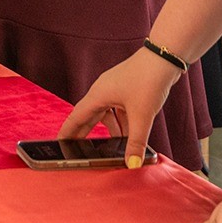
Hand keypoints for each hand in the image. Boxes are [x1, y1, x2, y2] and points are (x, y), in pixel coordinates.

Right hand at [58, 47, 181, 167]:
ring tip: (113, 148)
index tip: (58, 142)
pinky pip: (118, 110)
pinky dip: (121, 123)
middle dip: (84, 133)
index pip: (77, 116)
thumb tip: (131, 165)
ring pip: (106, 113)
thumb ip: (136, 142)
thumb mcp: (141, 115)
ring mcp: (114, 89)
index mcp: (98, 94)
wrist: (163, 57)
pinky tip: (131, 134)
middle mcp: (103, 91)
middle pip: (89, 116)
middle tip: (78, 150)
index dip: (68, 130)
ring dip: (109, 130)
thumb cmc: (147, 80)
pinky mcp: (126, 89)